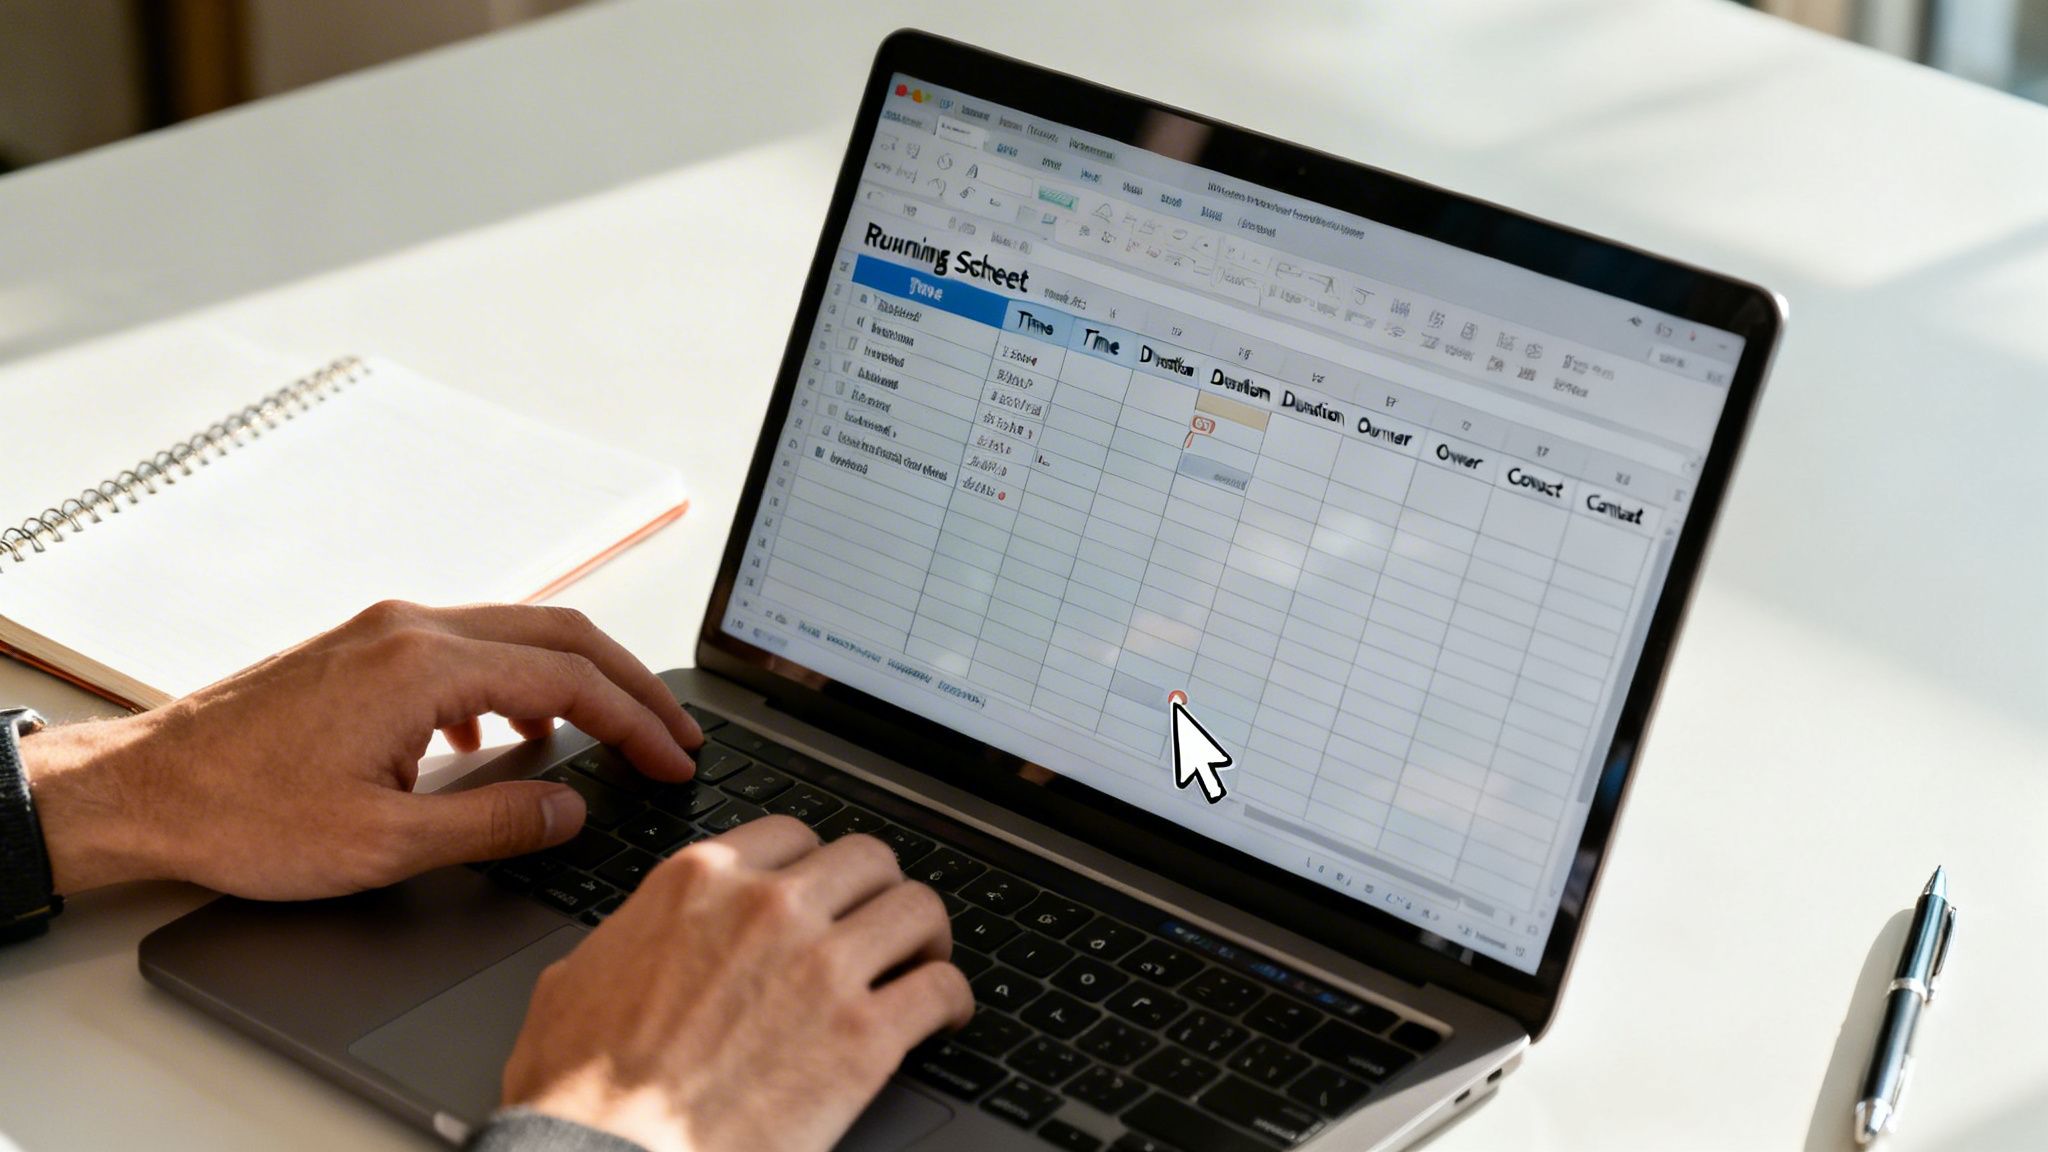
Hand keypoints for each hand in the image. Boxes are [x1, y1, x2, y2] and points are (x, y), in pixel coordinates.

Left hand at [20, 600, 700, 898]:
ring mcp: (385, 630)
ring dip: (576, 679)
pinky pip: (470, 647)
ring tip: (614, 735)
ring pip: (517, 633)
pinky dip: (517, 682)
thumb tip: (571, 807)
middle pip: (559, 633)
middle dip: (630, 684)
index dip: (637, 722)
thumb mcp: (383, 844)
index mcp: (424, 666)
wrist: (143, 790)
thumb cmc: (243, 816)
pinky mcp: (365, 647)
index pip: (570, 678)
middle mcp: (410, 628)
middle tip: (675, 734)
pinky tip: (511, 735)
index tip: (675, 758)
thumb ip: (495, 822)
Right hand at [501, 816, 972, 1151]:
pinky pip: (941, 987)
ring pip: (918, 908)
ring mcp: (823, 966)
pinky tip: (944, 1016)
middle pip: (867, 859)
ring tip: (923, 963)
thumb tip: (637, 943)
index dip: (817, 865)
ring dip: (925, 936)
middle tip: (880, 925)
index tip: (827, 890)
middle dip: (878, 893)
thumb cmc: (579, 1090)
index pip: (792, 834)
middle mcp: (769, 907)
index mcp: (700, 883)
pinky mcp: (863, 1035)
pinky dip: (952, 1000)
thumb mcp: (579, 980)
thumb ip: (631, 938)